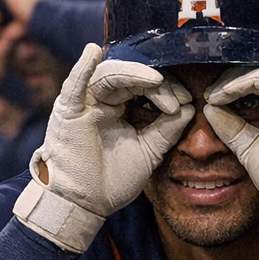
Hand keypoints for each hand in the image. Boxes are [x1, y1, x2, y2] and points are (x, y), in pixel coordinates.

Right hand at [13, 46, 192, 250]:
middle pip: (129, 77)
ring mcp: (83, 104)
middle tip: (178, 98)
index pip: (143, 86)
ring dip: (134, 75)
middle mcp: (99, 101)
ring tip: (157, 80)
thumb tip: (190, 107)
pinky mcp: (68, 113)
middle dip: (157, 84)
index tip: (187, 101)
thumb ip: (167, 129)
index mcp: (117, 107)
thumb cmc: (112, 179)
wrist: (85, 206)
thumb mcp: (148, 151)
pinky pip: (74, 86)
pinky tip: (93, 53)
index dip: (166, 89)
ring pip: (108, 76)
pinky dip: (82, 68)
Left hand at [204, 65, 258, 238]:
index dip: (236, 89)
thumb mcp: (253, 148)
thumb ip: (233, 129)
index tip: (213, 101)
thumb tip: (210, 109)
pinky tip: (223, 96)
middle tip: (209, 95)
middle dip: (232, 83)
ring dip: (233, 82)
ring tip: (213, 96)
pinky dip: (240, 84)